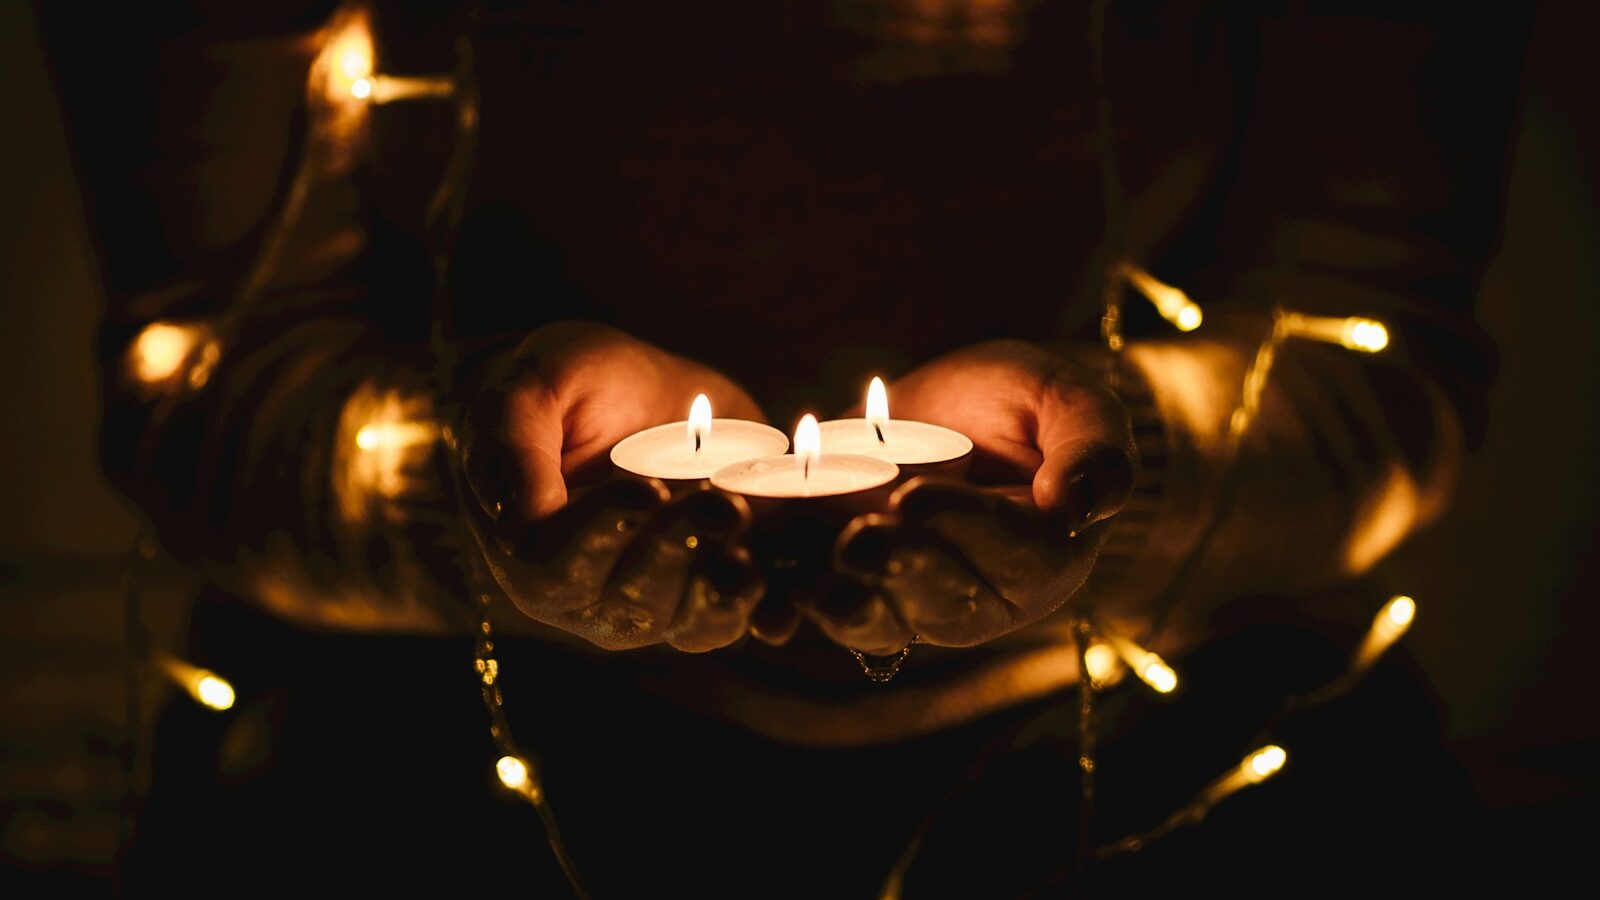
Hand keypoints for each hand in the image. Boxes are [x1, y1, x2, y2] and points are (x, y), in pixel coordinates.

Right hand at [457, 322, 766, 650]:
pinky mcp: (709, 591)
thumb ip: (511, 447)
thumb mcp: (529, 391)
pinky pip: (740, 616)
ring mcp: (652, 602)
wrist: (629, 389)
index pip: (558, 570)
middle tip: (718, 501)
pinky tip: (780, 571)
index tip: (649, 490)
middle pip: (633, 605)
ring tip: (746, 519)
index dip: (605, 536)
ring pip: (692, 623)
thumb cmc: (561, 385)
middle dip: (679, 551)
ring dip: (727, 583)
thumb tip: (515, 518)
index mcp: (529, 552)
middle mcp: (588, 596)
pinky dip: (767, 604)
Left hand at [811, 340, 1136, 653]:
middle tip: (858, 536)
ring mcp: (918, 601)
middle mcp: (985, 596)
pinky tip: (768, 598)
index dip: (963, 526)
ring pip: (884, 618)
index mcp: (1047, 555)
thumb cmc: (1028, 404)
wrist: (956, 412)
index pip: (1013, 552)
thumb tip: (1084, 507)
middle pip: (944, 599)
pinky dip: (796, 607)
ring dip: (846, 602)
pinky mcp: (858, 590)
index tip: (917, 497)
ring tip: (812, 578)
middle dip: (897, 569)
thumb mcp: (1068, 403)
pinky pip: (829, 611)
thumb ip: (1090, 448)